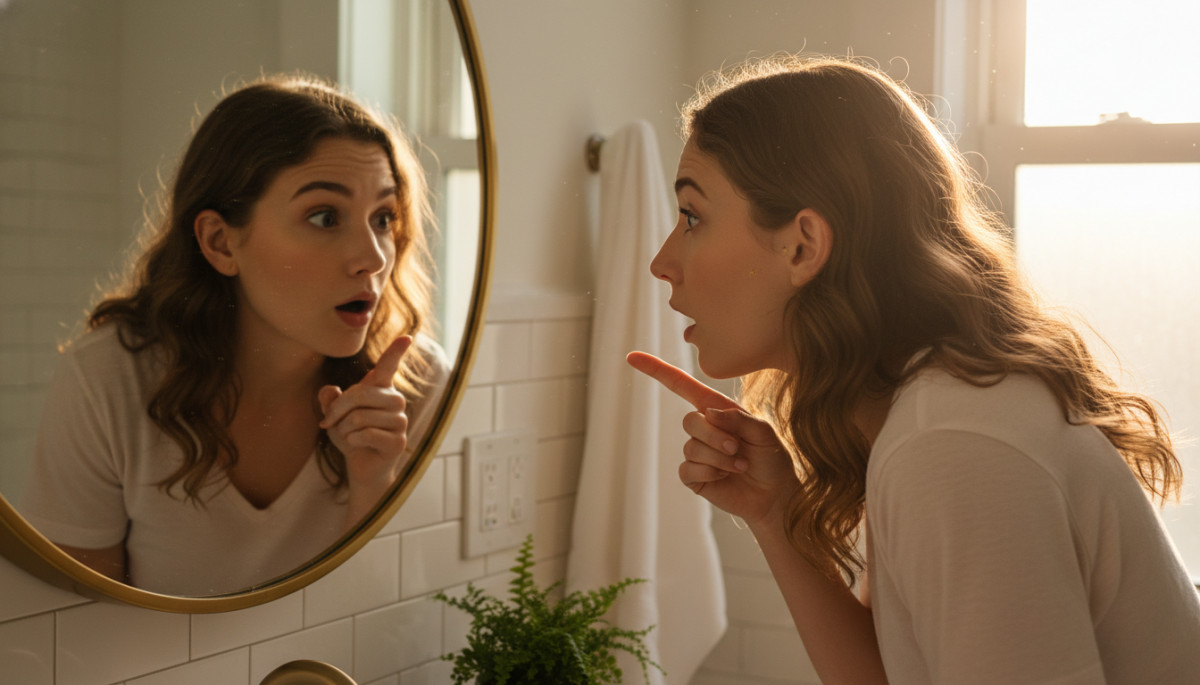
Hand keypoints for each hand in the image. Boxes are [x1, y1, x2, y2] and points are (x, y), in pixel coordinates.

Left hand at [319, 336, 412, 492]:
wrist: (361, 467)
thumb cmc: (351, 436)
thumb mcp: (334, 416)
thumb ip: (329, 400)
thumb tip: (330, 391)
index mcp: (382, 390)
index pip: (389, 367)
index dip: (396, 351)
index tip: (407, 337)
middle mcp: (395, 402)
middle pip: (360, 393)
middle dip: (337, 410)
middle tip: (328, 423)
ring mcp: (400, 422)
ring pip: (359, 417)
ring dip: (344, 429)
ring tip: (348, 436)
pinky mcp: (398, 441)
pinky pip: (365, 434)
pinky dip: (351, 441)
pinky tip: (356, 446)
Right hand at [626, 351, 797, 527]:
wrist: (775, 494)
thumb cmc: (772, 459)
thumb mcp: (763, 431)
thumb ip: (738, 418)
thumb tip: (708, 413)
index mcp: (717, 409)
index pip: (681, 386)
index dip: (656, 370)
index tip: (632, 357)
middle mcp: (703, 428)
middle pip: (689, 421)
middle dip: (714, 436)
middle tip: (737, 448)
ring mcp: (696, 453)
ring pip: (691, 448)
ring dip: (719, 458)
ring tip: (740, 465)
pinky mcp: (693, 476)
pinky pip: (687, 469)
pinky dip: (710, 473)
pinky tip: (725, 476)